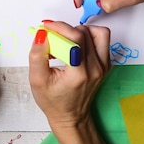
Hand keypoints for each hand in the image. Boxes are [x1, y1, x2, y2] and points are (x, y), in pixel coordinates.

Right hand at [29, 21, 110, 143]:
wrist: (71, 116)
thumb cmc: (53, 101)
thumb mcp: (37, 81)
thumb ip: (37, 56)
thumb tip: (41, 34)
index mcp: (79, 73)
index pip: (76, 38)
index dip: (60, 27)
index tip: (47, 26)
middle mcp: (95, 68)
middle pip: (85, 33)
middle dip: (66, 28)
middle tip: (52, 35)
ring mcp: (103, 66)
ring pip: (98, 33)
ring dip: (80, 30)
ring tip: (66, 38)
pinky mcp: (106, 64)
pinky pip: (102, 40)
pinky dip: (88, 36)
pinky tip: (75, 44)